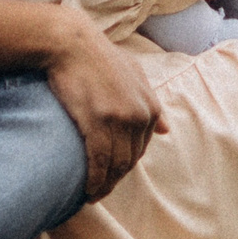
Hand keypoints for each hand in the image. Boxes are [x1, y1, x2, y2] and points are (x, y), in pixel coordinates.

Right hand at [39, 6, 165, 201]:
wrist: (71, 43)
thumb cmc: (98, 56)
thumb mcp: (134, 73)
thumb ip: (151, 100)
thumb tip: (167, 129)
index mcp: (150, 105)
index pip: (141, 148)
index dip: (126, 166)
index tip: (112, 175)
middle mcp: (139, 114)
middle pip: (130, 161)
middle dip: (116, 180)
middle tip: (100, 191)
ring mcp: (119, 119)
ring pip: (115, 165)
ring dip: (104, 186)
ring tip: (92, 195)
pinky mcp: (97, 122)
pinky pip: (98, 162)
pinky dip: (94, 181)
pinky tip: (86, 190)